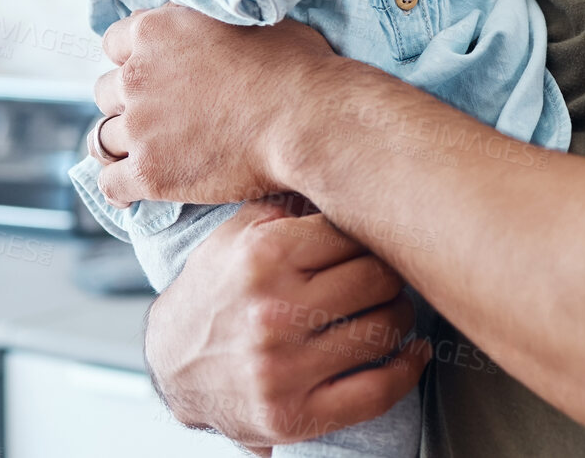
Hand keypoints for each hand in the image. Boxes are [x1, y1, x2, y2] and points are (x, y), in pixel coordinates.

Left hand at [87, 5, 344, 206]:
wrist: (306, 120)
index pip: (114, 41)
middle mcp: (137, 74)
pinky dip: (119, 188)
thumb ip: (207, 23)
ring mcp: (140, 126)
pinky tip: (131, 192)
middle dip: (127, 101)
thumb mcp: (248, 20)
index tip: (153, 72)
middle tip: (158, 114)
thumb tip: (208, 27)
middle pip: (105, 90)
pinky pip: (110, 183)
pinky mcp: (149, 173)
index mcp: (157, 29)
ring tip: (146, 152)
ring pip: (103, 137)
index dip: (133, 58)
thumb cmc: (293, 66)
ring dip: (123, 144)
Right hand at [144, 197, 431, 448]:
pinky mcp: (295, 415)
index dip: (369, 231)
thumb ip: (286, 203)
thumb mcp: (235, 234)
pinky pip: (378, 390)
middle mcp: (272, 312)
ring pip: (384, 328)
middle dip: (389, 271)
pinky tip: (412, 352)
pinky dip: (408, 369)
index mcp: (262, 258)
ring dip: (399, 315)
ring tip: (391, 306)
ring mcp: (284, 369)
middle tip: (386, 271)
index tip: (376, 234)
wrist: (172, 365)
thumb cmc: (214, 291)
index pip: (352, 231)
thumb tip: (348, 170)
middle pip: (377, 278)